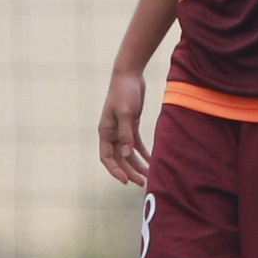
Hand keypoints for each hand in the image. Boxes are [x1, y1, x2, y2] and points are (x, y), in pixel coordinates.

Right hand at [98, 68, 150, 186]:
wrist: (129, 74)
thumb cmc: (124, 92)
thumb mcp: (125, 113)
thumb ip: (125, 134)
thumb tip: (125, 155)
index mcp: (105, 131)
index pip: (106, 157)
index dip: (115, 171)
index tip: (125, 181)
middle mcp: (111, 133)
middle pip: (119, 158)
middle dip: (130, 171)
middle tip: (142, 183)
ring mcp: (121, 130)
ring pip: (128, 153)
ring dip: (137, 164)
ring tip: (149, 175)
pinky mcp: (131, 125)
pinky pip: (136, 144)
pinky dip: (143, 153)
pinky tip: (152, 160)